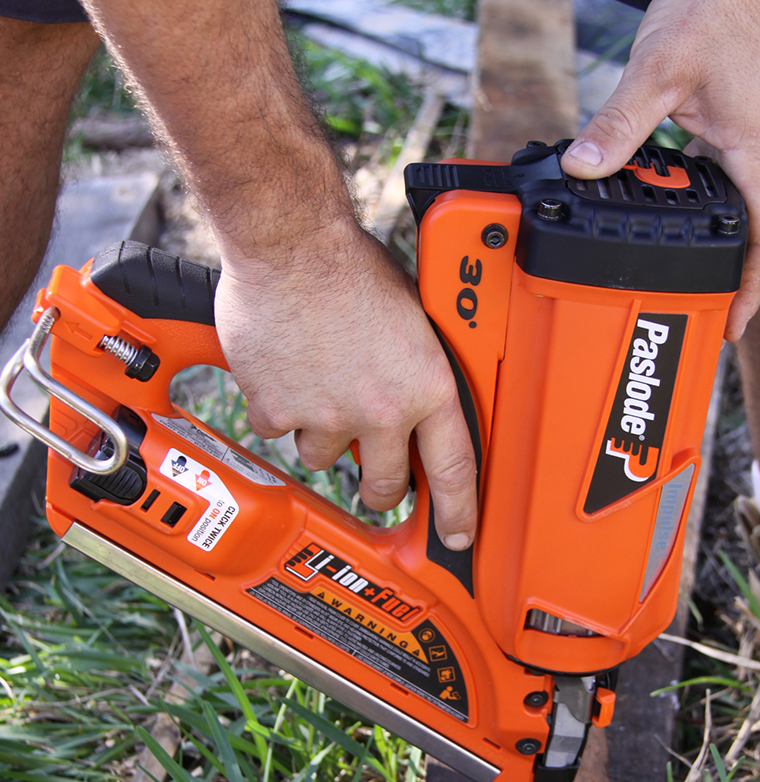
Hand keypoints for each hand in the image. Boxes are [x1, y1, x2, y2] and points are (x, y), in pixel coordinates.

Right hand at [213, 219, 476, 547]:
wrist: (290, 244)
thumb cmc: (351, 266)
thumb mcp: (413, 316)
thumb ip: (417, 367)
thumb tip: (418, 398)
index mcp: (427, 385)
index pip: (455, 468)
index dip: (459, 512)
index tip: (457, 537)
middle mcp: (380, 410)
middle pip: (386, 485)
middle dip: (381, 489)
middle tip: (374, 479)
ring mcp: (327, 417)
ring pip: (324, 459)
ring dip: (322, 434)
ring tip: (318, 383)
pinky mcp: (279, 412)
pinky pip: (277, 431)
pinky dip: (278, 408)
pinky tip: (284, 370)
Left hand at [560, 0, 759, 339]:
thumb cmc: (718, 6)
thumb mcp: (659, 69)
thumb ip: (619, 124)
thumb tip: (581, 170)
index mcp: (754, 153)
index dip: (750, 289)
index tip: (731, 326)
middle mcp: (756, 153)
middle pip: (747, 233)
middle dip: (722, 277)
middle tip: (689, 312)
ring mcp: (745, 138)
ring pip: (728, 206)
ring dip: (702, 240)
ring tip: (666, 270)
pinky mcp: (730, 120)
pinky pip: (714, 174)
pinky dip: (688, 198)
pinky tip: (654, 200)